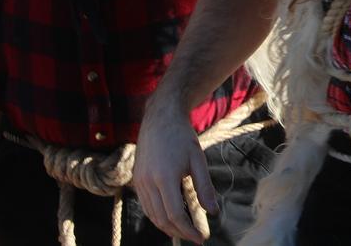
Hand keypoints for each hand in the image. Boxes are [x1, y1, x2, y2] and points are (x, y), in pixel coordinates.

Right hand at [132, 93, 216, 240]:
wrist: (160, 117)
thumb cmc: (182, 136)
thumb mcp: (198, 160)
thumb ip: (204, 187)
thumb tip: (213, 212)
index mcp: (165, 177)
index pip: (174, 214)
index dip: (188, 230)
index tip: (200, 238)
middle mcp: (148, 181)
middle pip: (161, 219)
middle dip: (178, 232)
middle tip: (194, 237)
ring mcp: (140, 181)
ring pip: (151, 214)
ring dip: (167, 227)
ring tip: (184, 231)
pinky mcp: (137, 179)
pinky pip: (146, 205)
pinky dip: (157, 216)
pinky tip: (170, 218)